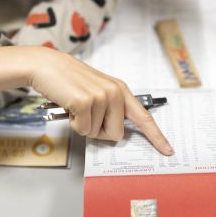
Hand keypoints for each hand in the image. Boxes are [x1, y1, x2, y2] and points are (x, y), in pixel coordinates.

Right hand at [0, 47, 173, 154]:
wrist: (47, 65)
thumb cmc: (69, 80)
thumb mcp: (97, 90)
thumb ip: (111, 107)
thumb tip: (115, 132)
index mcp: (121, 90)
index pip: (144, 117)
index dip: (156, 136)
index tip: (168, 150)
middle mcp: (115, 93)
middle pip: (116, 134)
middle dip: (99, 131)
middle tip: (86, 115)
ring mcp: (101, 97)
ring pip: (96, 133)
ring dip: (82, 125)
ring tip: (75, 105)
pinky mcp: (85, 102)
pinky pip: (82, 130)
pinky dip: (72, 123)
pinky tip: (68, 106)